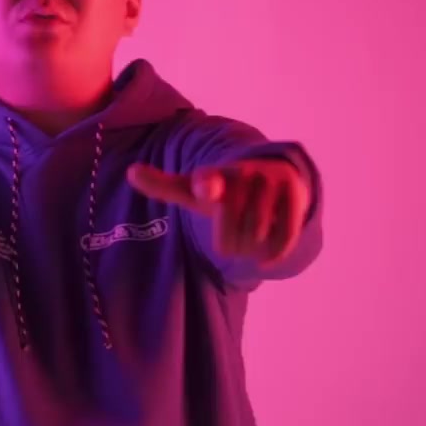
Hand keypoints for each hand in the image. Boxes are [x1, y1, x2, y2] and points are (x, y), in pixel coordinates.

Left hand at [127, 157, 309, 262]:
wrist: (275, 176)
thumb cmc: (226, 189)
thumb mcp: (194, 188)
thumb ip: (163, 184)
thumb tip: (131, 172)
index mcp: (215, 176)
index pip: (209, 183)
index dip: (207, 186)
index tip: (206, 188)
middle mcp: (244, 175)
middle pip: (229, 239)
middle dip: (233, 243)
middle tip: (237, 227)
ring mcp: (271, 183)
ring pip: (254, 241)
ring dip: (252, 247)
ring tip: (254, 228)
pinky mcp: (295, 195)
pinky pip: (281, 241)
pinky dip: (272, 253)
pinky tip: (268, 248)